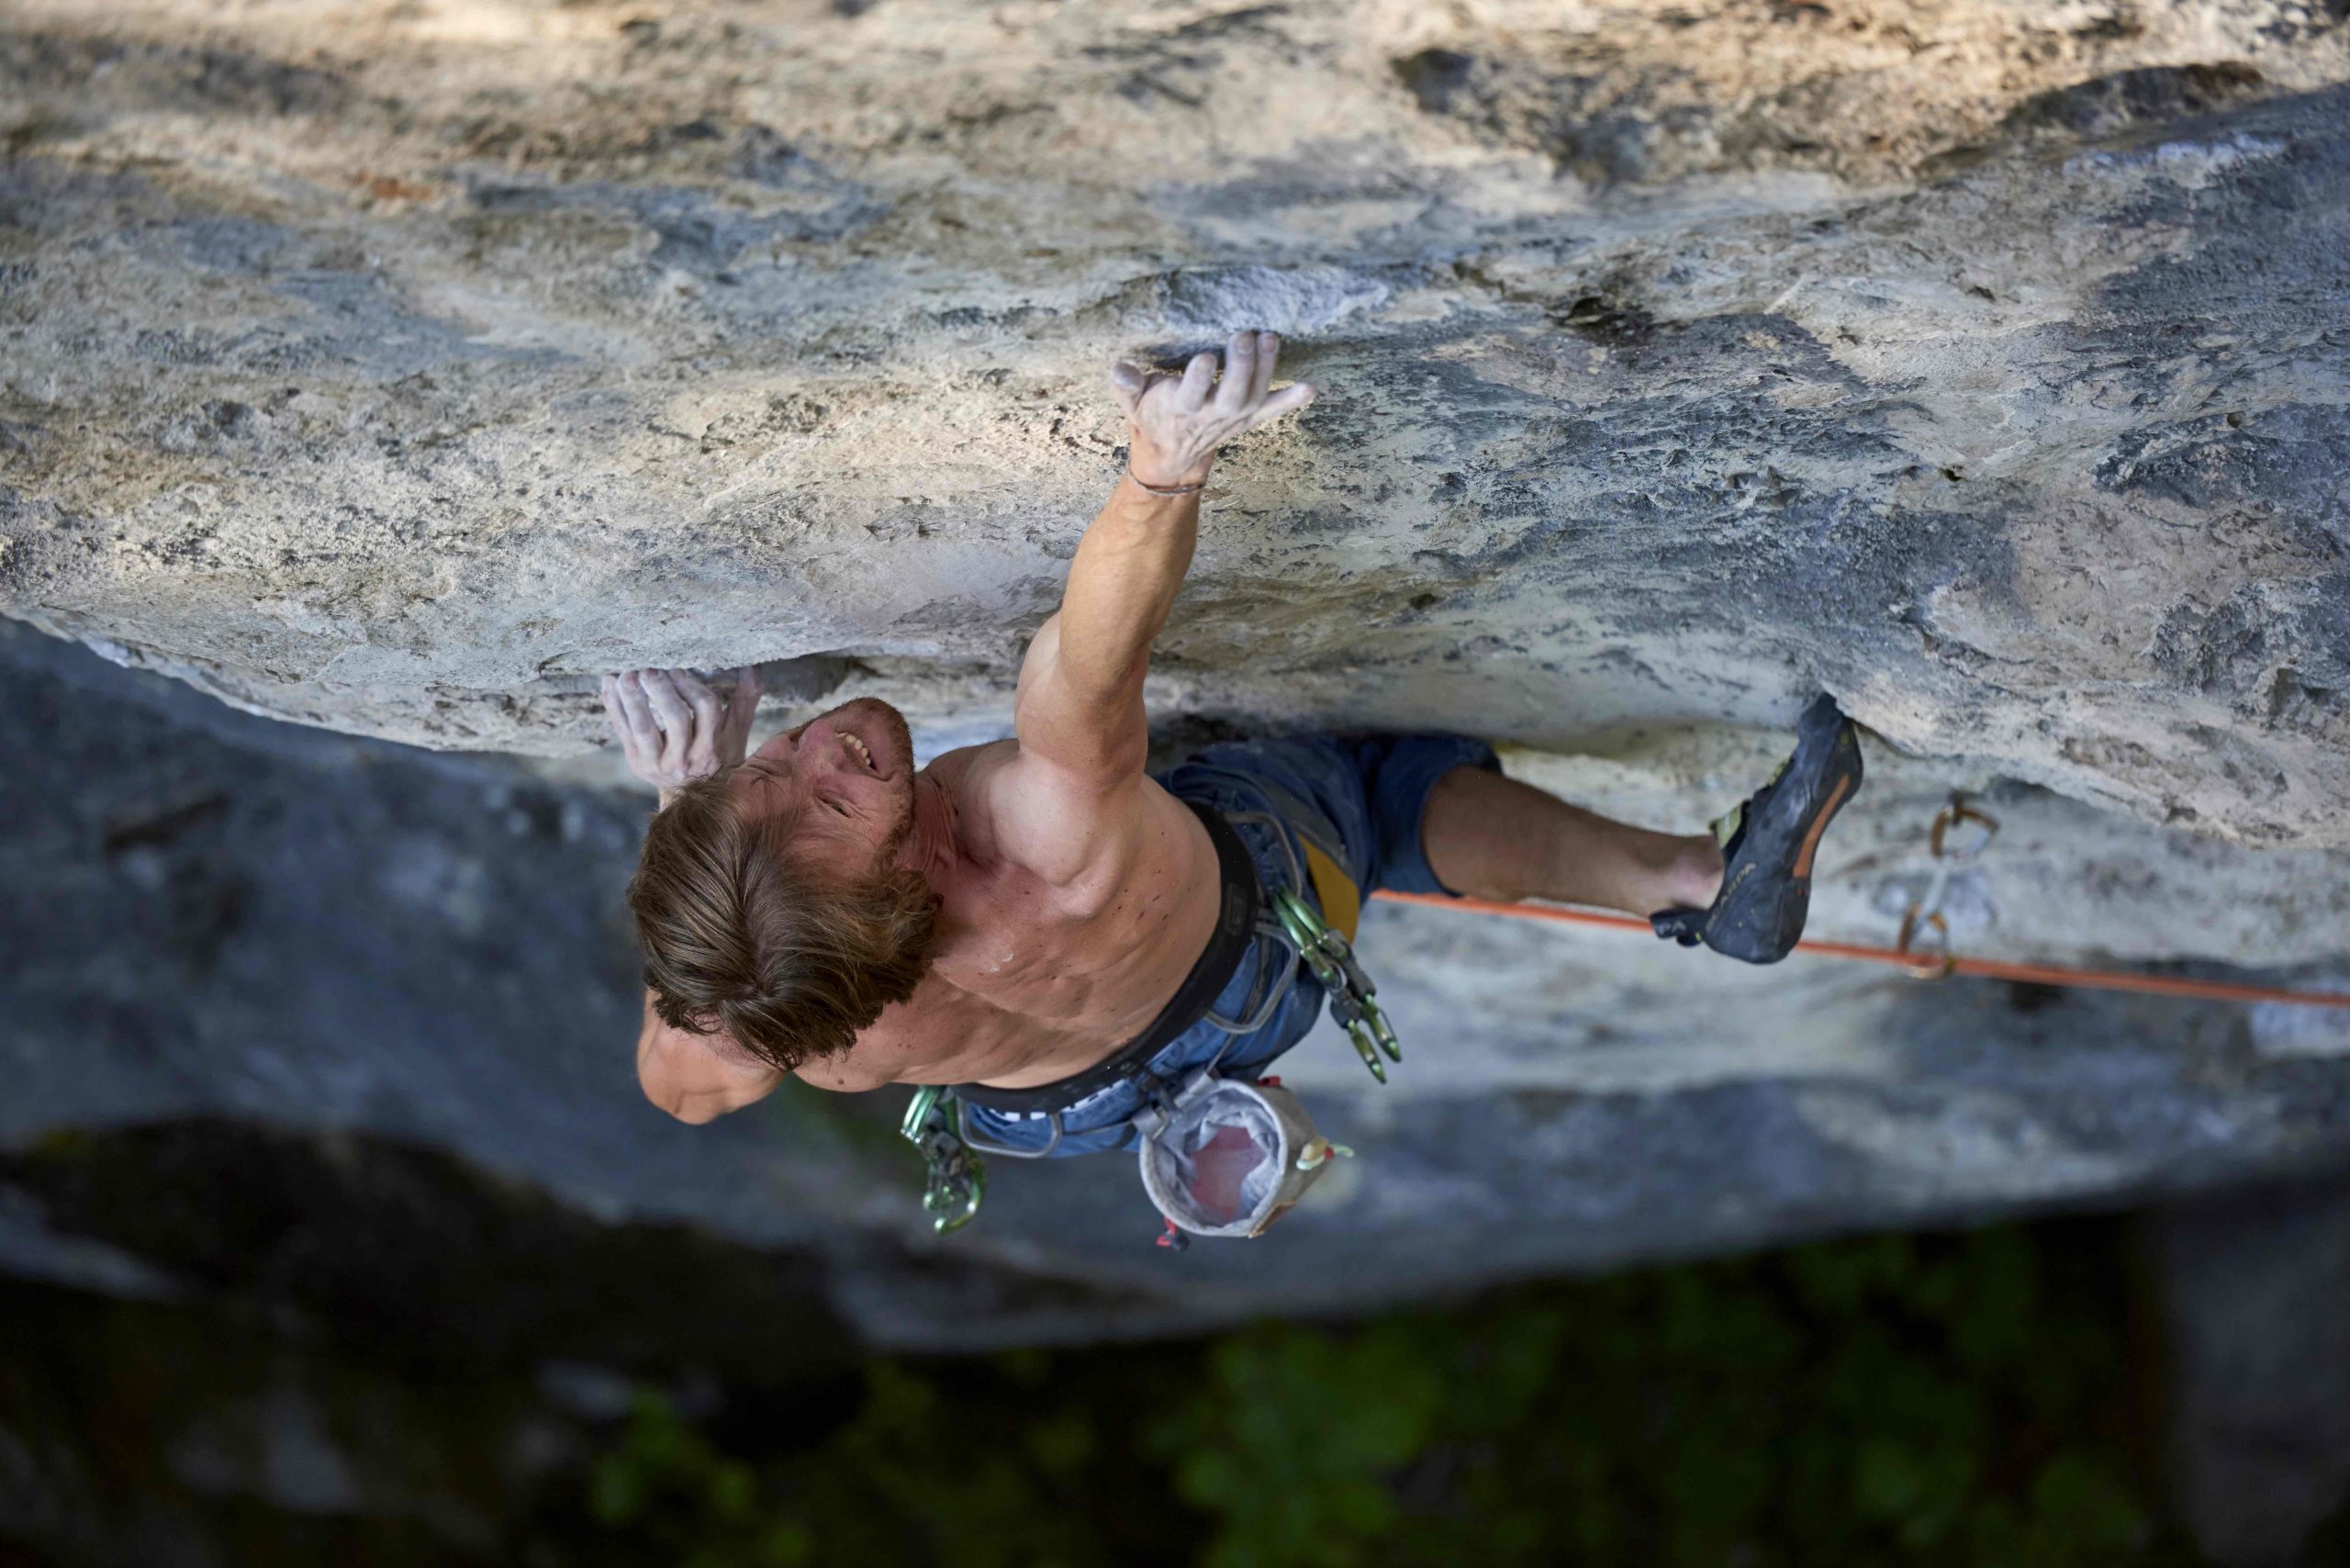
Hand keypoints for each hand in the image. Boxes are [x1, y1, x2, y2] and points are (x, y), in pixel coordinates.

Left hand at [602, 667, 760, 802]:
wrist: (691, 797)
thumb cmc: (718, 756)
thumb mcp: (736, 732)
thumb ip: (745, 699)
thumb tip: (750, 666)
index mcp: (713, 747)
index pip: (706, 710)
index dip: (692, 687)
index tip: (678, 666)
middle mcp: (687, 758)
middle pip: (676, 719)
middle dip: (662, 692)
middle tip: (650, 669)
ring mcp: (658, 763)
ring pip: (644, 728)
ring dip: (633, 699)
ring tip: (626, 675)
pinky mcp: (636, 762)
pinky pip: (622, 731)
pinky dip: (613, 705)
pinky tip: (609, 682)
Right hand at [1108, 329, 1314, 488]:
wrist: (1172, 455)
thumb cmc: (1152, 415)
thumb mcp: (1131, 403)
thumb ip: (1126, 386)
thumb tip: (1118, 369)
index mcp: (1180, 409)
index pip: (1191, 396)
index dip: (1199, 379)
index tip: (1205, 357)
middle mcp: (1212, 416)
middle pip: (1232, 396)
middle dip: (1240, 368)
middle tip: (1243, 336)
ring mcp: (1234, 418)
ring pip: (1254, 397)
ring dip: (1265, 369)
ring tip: (1270, 338)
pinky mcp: (1249, 417)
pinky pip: (1272, 410)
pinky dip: (1291, 400)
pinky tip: (1310, 387)